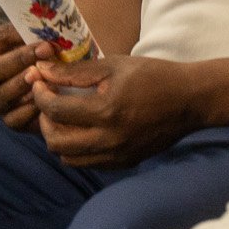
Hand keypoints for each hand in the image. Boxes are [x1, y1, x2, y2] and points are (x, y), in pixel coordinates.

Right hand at [0, 24, 53, 130]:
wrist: (50, 88)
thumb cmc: (42, 57)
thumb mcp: (36, 40)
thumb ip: (38, 33)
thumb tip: (51, 28)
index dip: (18, 36)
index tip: (43, 39)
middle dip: (18, 60)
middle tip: (45, 53)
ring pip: (3, 95)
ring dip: (24, 85)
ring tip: (47, 77)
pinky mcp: (9, 121)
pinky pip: (16, 118)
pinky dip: (31, 110)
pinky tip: (47, 99)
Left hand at [29, 54, 198, 166]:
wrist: (190, 100)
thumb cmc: (153, 76)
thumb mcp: (113, 65)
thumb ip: (75, 71)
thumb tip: (41, 70)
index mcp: (106, 111)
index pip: (56, 110)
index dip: (39, 94)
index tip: (38, 81)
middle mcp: (110, 140)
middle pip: (56, 142)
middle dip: (44, 120)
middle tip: (48, 102)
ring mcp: (118, 155)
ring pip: (69, 158)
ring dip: (59, 138)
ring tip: (63, 117)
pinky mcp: (125, 163)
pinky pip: (88, 163)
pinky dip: (78, 148)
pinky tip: (83, 128)